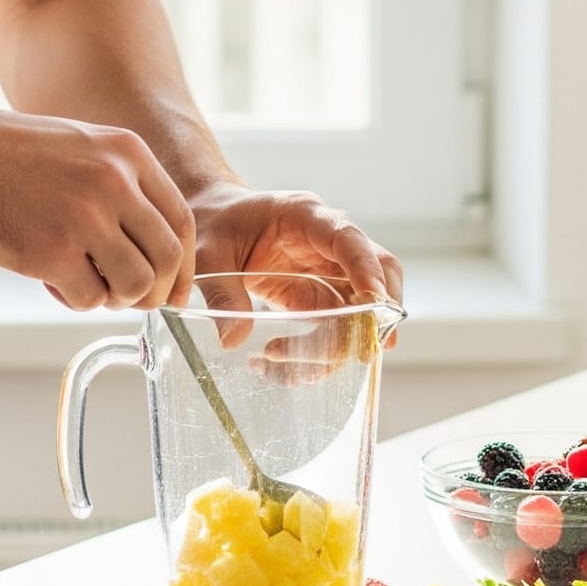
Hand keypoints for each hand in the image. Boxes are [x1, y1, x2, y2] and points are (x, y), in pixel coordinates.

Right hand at [0, 103, 195, 310]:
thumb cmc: (4, 153)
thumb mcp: (79, 145)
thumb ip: (120, 182)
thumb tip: (152, 241)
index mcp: (127, 153)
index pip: (182, 221)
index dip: (183, 264)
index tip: (173, 287)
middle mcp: (115, 182)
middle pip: (168, 257)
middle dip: (156, 290)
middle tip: (132, 299)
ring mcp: (85, 218)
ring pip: (135, 284)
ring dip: (115, 297)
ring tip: (85, 284)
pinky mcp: (51, 252)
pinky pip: (89, 299)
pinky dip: (76, 301)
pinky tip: (52, 282)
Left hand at [185, 180, 402, 350]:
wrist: (210, 223)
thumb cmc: (212, 226)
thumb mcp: (207, 255)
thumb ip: (221, 292)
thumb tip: (233, 340)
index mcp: (304, 217)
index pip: (349, 238)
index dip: (367, 269)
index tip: (374, 304)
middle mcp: (326, 242)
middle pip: (379, 271)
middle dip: (378, 313)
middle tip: (360, 351)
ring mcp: (326, 270)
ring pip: (363, 306)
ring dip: (341, 344)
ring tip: (289, 367)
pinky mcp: (317, 294)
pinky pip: (337, 325)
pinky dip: (320, 353)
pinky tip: (283, 368)